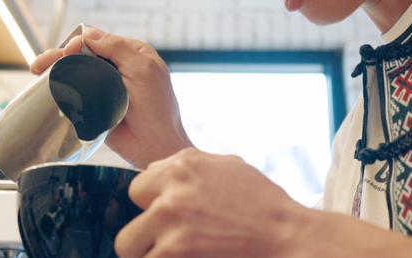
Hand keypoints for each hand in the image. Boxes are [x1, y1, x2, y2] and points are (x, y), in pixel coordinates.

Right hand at [30, 28, 192, 167]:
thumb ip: (119, 48)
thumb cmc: (157, 109)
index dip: (81, 43)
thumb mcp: (143, 70)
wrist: (153, 146)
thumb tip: (90, 34)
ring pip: (77, 72)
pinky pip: (75, 93)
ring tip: (38, 70)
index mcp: (133, 54)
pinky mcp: (96, 105)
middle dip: (61, 55)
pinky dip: (59, 88)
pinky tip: (44, 86)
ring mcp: (106, 87)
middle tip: (43, 63)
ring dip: (56, 69)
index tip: (68, 51)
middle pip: (84, 55)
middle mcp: (119, 68)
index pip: (101, 40)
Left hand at [115, 149, 305, 257]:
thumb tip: (163, 174)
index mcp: (183, 164)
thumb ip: (191, 168)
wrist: (284, 234)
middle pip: (131, 209)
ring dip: (147, 251)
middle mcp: (171, 188)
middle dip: (146, 227)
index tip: (169, 216)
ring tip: (171, 253)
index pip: (141, 184)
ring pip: (127, 245)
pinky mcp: (172, 250)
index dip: (154, 202)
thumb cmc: (263, 204)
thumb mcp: (228, 167)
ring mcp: (169, 220)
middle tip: (168, 239)